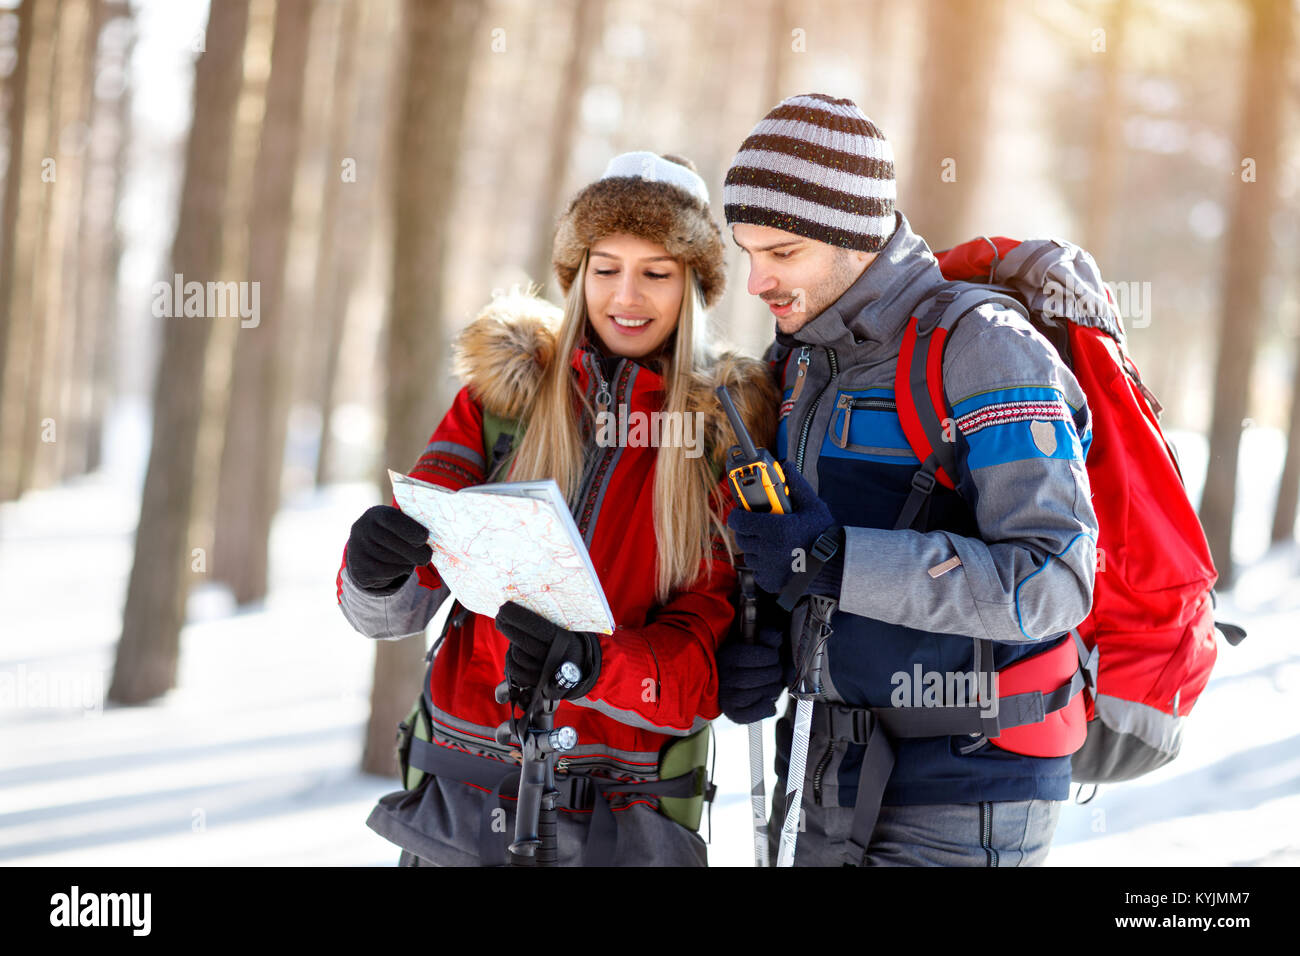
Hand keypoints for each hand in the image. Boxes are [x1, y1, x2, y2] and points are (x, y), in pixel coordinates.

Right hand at [346, 505, 432, 592]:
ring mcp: (359, 550)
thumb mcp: (398, 524)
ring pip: (395, 560)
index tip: (425, 537)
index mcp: (375, 514)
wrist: (364, 552)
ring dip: (409, 562)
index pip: (391, 519)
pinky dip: (400, 571)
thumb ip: (412, 525)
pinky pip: (389, 572)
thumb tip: (436, 534)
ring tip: (409, 558)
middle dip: (417, 552)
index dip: (411, 529)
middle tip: (427, 555)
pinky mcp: (361, 570)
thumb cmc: (391, 534)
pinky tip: (398, 566)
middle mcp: (362, 530)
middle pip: (396, 543)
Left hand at [495, 602, 600, 698]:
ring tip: (511, 635)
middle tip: (500, 617)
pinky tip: (513, 652)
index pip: (538, 627)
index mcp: (565, 640)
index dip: (519, 618)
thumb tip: (515, 611)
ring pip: (518, 656)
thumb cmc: (566, 641)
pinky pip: (516, 671)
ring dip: (511, 644)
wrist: (579, 666)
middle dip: (508, 628)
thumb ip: (545, 622)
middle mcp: (556, 658)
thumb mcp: (564, 629)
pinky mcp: (537, 684)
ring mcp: (546, 673)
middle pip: (524, 643)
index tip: (504, 608)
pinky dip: (510, 660)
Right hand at [717, 623, 790, 723]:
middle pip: (759, 677)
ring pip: (761, 694)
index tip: (772, 656)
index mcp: (727, 657)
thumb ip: (765, 637)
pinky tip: (767, 700)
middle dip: (774, 672)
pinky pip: (753, 714)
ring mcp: (727, 697)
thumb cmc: (743, 661)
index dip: (768, 656)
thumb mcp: (751, 643)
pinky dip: (766, 707)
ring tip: (769, 684)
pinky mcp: (732, 713)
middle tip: (774, 670)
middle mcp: (724, 678)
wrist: (725, 679)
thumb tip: (776, 637)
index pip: (749, 656)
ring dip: (772, 689)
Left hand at [727, 464, 839, 595]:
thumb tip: (786, 466)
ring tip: (772, 544)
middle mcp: (768, 550)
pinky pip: (757, 572)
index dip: (737, 516)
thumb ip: (797, 485)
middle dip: (747, 531)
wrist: (836, 567)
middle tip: (759, 528)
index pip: (738, 521)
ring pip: (749, 555)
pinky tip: (778, 560)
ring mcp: (768, 568)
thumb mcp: (813, 507)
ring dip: (755, 549)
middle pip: (741, 538)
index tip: (741, 513)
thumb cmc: (825, 536)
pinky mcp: (770, 582)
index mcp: (775, 529)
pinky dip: (763, 566)